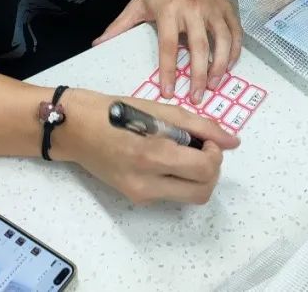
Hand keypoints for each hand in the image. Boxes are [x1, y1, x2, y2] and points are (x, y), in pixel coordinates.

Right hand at [50, 88, 239, 204]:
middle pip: (202, 192)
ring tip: (182, 152)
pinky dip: (180, 178)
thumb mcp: (159, 109)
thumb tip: (233, 141)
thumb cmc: (114, 110)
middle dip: (210, 169)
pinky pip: (172, 194)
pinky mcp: (136, 198)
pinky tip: (166, 158)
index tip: (204, 138)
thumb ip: (199, 126)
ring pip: (191, 197)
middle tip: (199, 147)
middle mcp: (147, 183)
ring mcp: (140, 195)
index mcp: (152, 155)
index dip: (214, 153)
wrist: (74, 129)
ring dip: (198, 177)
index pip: (205, 169)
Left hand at [93, 0, 241, 103]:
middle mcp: (193, 9)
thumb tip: (97, 43)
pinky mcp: (226, 8)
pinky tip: (230, 67)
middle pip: (198, 46)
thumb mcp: (138, 3)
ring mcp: (212, 8)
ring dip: (221, 65)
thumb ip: (120, 25)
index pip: (168, 45)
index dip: (169, 70)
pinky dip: (235, 51)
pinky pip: (235, 32)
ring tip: (214, 86)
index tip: (169, 92)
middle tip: (197, 98)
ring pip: (222, 40)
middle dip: (199, 75)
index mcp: (168, 10)